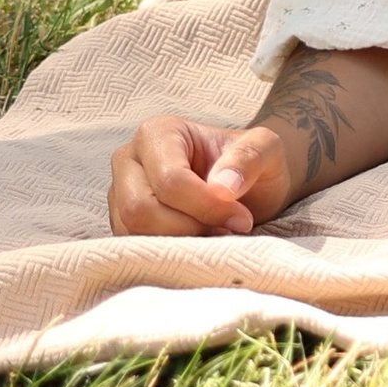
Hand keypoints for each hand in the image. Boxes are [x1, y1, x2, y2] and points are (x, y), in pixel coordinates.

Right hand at [106, 112, 297, 238]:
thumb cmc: (251, 164)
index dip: (205, 206)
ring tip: (216, 234)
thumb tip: (222, 187)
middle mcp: (129, 160)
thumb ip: (250, 159)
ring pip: (134, 232)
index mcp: (158, 133)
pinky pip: (135, 249)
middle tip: (227, 230)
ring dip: (180, 242)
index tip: (241, 218)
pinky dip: (169, 253)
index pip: (169, 180)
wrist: (246, 186)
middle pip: (140, 209)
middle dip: (189, 227)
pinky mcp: (122, 224)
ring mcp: (120, 194)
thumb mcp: (267, 150)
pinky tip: (199, 242)